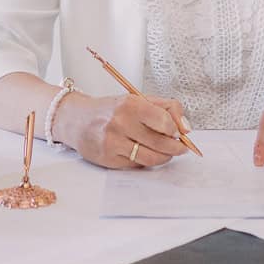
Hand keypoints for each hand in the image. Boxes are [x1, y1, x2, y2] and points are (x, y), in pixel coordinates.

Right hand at [58, 91, 190, 169]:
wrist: (78, 120)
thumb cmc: (111, 109)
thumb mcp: (136, 99)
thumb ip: (164, 108)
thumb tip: (186, 128)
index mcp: (130, 104)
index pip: (163, 120)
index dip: (176, 129)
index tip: (179, 132)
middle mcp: (121, 123)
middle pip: (160, 142)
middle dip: (176, 147)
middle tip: (181, 147)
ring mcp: (114, 143)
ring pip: (150, 158)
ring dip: (164, 157)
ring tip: (167, 153)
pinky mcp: (109, 160)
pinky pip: (137, 165)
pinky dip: (146, 161)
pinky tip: (147, 154)